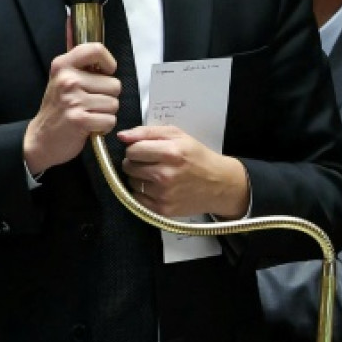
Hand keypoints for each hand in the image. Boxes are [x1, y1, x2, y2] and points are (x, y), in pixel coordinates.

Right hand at [23, 43, 120, 175]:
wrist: (40, 139)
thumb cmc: (57, 108)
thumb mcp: (61, 76)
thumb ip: (74, 54)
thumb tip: (72, 18)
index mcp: (63, 64)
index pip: (96, 49)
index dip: (108, 62)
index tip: (104, 72)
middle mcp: (68, 79)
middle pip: (114, 84)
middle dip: (107, 97)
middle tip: (89, 103)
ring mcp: (73, 99)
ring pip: (114, 103)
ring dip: (105, 112)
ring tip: (88, 114)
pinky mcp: (79, 118)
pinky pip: (109, 120)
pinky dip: (102, 126)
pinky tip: (88, 125)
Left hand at [119, 125, 250, 219]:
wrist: (219, 184)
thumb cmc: (197, 157)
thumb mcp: (178, 135)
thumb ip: (148, 132)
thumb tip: (122, 136)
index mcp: (171, 152)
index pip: (133, 150)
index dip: (136, 148)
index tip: (145, 150)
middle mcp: (166, 175)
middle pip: (129, 166)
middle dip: (136, 162)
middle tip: (150, 162)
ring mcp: (163, 195)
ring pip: (131, 182)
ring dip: (138, 177)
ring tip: (155, 174)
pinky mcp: (162, 210)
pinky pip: (136, 198)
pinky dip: (142, 192)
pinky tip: (156, 187)